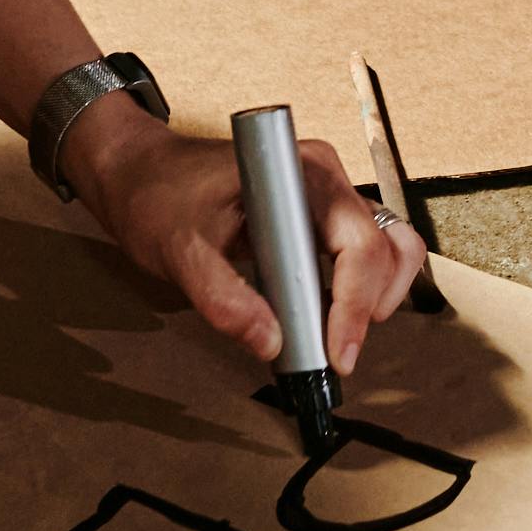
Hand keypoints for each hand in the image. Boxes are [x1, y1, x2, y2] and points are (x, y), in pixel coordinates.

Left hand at [69, 104, 426, 385]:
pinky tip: (329, 324)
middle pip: (386, 247)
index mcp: (301, 173)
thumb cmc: (158, 197)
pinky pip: (366, 256)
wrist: (141, 173)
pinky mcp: (321, 219)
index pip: (358, 242)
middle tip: (334, 356)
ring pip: (390, 250)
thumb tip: (271, 345)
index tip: (335, 353)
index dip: (355, 302)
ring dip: (376, 300)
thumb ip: (221, 297)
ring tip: (336, 341)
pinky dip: (362, 294)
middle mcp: (326, 180)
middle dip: (368, 308)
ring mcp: (328, 198)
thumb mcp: (179, 250)